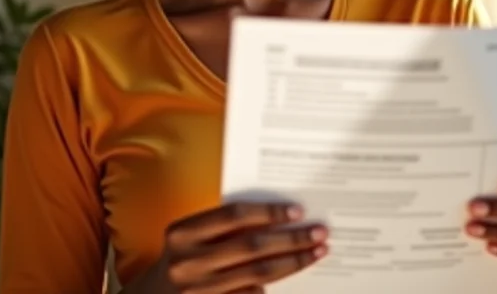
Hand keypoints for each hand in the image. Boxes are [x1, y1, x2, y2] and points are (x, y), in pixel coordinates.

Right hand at [141, 201, 327, 292]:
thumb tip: (275, 220)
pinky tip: (289, 277)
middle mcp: (188, 263)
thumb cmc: (177, 261)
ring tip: (316, 253)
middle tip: (319, 233)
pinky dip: (270, 287)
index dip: (268, 212)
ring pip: (258, 275)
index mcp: (182, 233)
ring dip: (292, 263)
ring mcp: (198, 292)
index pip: (234, 216)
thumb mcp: (188, 239)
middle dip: (291, 239)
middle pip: (252, 247)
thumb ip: (221, 229)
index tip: (296, 212)